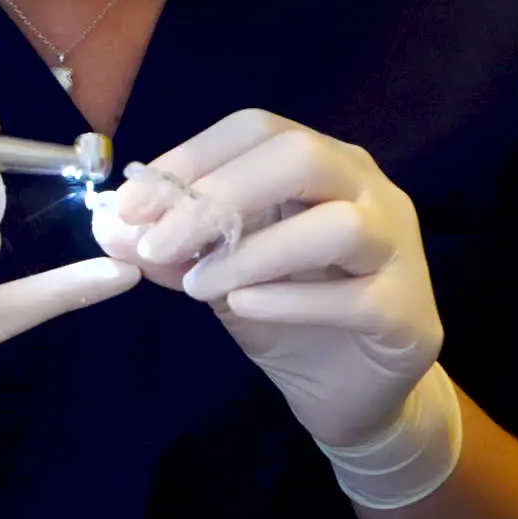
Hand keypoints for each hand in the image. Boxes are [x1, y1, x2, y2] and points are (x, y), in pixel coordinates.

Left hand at [92, 109, 460, 507]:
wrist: (345, 389)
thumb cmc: (282, 311)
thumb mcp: (213, 272)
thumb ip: (169, 247)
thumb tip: (110, 228)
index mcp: (318, 162)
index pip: (254, 129)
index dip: (188, 159)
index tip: (130, 205)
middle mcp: (366, 188)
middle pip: (299, 158)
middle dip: (217, 196)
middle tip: (157, 242)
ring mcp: (398, 247)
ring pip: (337, 225)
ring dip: (252, 253)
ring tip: (195, 285)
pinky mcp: (407, 312)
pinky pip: (354, 296)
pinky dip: (289, 300)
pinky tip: (242, 309)